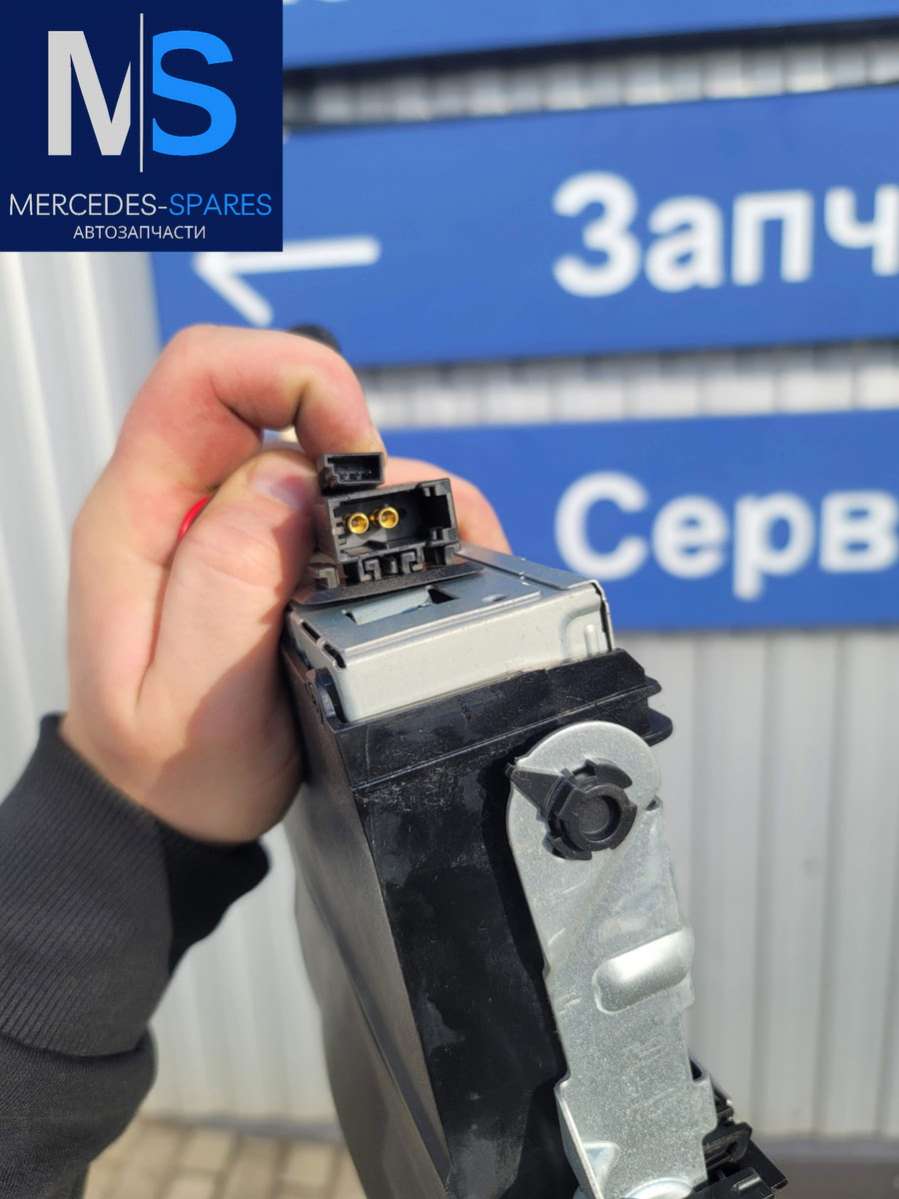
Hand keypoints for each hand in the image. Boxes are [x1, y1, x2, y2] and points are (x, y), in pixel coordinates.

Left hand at [61, 326, 508, 843]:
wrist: (164, 806)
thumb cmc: (167, 765)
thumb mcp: (192, 695)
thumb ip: (231, 581)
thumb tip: (294, 481)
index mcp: (141, 514)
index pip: (203, 375)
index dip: (294, 380)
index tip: (357, 458)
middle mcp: (184, 500)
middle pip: (274, 399)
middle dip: (356, 448)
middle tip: (399, 535)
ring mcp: (227, 520)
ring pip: (320, 451)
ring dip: (386, 495)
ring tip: (432, 560)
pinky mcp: (267, 547)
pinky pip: (335, 500)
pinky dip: (391, 521)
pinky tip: (423, 563)